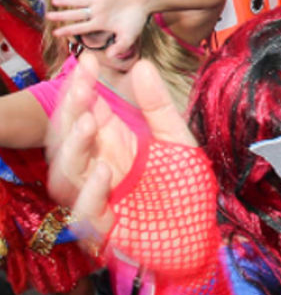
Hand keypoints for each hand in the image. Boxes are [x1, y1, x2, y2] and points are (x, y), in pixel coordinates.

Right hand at [46, 55, 198, 247]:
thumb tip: (141, 65)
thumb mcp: (176, 136)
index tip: (87, 60)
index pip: (86, 110)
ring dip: (73, 149)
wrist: (200, 234)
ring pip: (65, 174)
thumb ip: (157, 104)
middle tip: (82, 86)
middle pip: (68, 139)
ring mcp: (99, 197)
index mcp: (113, 142)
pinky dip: (91, 191)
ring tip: (89, 123)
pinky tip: (104, 170)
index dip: (81, 87)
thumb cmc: (185, 186)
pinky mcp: (106, 228)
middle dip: (70, 111)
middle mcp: (98, 166)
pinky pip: (85, 212)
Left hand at [48, 0, 151, 58]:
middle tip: (48, 16)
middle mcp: (96, 12)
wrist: (146, 2)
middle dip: (61, 15)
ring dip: (67, 0)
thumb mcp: (130, 36)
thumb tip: (109, 56)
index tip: (56, 33)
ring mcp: (99, 0)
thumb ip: (120, 46)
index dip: (68, 30)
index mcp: (100, 23)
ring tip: (54, 0)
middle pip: (75, 14)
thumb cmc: (137, 20)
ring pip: (79, 0)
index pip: (80, 28)